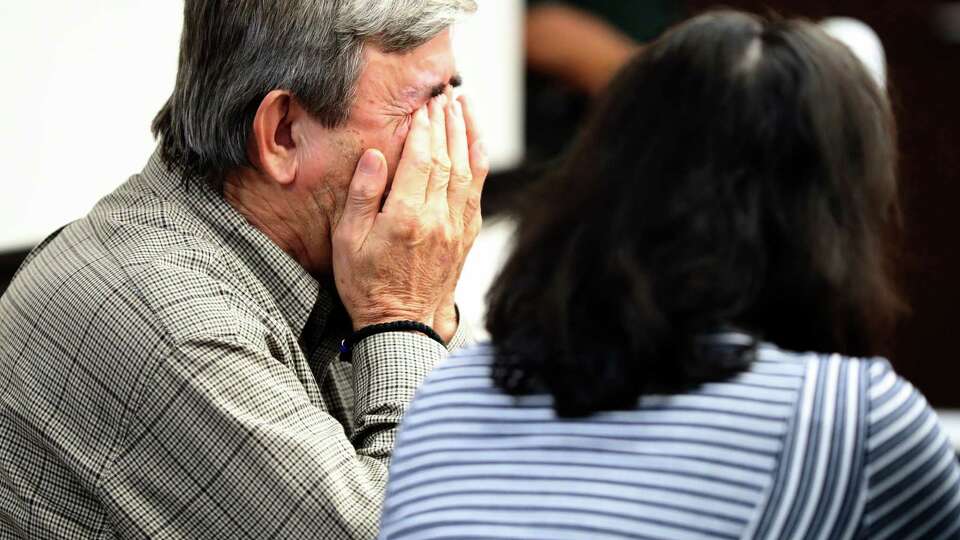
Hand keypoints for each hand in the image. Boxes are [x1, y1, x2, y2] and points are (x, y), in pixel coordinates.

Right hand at [331, 94, 487, 342]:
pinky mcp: (466, 236)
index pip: (421, 158)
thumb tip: (376, 155)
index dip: (424, 127)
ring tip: (463, 106)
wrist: (402, 326)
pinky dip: (478, 162)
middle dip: (446, 121)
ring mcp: (456, 227)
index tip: (422, 104)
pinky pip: (477, 191)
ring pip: (468, 170)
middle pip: (448, 157)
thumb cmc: (369, 285)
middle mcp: (438, 218)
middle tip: (443, 94)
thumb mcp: (349, 241)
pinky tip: (476, 145)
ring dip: (466, 134)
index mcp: (406, 216)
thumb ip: (362, 195)